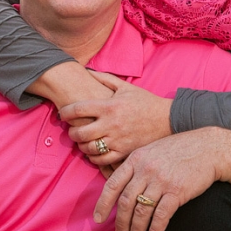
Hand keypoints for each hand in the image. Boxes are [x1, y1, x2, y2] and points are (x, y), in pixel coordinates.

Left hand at [58, 71, 172, 165]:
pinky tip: (93, 151)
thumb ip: (105, 78)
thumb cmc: (145, 101)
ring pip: (89, 148)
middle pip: (80, 132)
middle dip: (71, 132)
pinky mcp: (124, 152)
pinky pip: (101, 159)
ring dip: (81, 145)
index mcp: (110, 106)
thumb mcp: (125, 87)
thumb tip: (87, 70)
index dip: (66, 112)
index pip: (79, 109)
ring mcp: (117, 140)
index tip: (63, 113)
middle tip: (71, 129)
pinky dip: (93, 157)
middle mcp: (111, 124)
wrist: (167, 119)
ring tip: (82, 140)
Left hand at [93, 128, 224, 230]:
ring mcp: (161, 180)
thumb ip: (138, 165)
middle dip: (121, 223)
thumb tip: (124, 188)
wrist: (209, 147)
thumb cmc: (181, 149)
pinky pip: (160, 217)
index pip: (113, 183)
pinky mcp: (177, 191)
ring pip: (141, 212)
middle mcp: (145, 169)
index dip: (103, 203)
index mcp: (136, 158)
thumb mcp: (153, 150)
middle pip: (126, 202)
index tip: (98, 218)